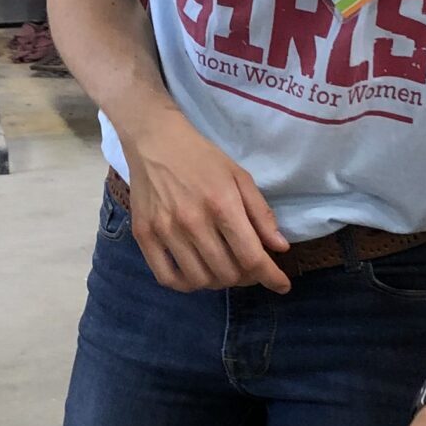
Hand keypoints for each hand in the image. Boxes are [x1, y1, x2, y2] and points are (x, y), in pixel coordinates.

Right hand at [120, 108, 290, 293]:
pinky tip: (194, 274)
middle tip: (248, 267)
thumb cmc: (202, 158)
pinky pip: (166, 277)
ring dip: (218, 281)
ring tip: (222, 268)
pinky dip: (185, 284)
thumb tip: (279, 247)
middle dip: (246, 277)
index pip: (251, 257)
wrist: (155, 140)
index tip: (282, 285)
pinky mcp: (144, 235)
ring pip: (199, 280)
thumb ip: (261, 213)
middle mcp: (193, 222)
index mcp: (222, 204)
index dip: (271, 277)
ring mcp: (165, 230)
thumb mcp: (239, 176)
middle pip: (227, 273)